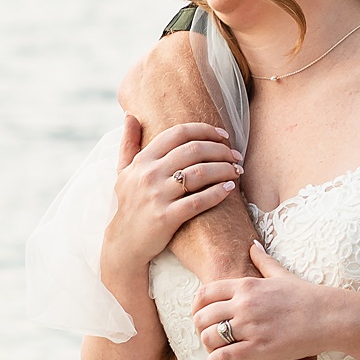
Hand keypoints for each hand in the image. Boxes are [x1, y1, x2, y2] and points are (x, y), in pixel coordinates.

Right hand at [100, 117, 241, 278]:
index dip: (204, 130)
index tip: (223, 135)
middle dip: (220, 150)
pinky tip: (229, 189)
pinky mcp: (167, 218)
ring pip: (199, 173)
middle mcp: (148, 175)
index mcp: (142, 161)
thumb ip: (128, 144)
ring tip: (237, 170)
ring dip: (224, 169)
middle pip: (193, 150)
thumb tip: (130, 116)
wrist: (124, 244)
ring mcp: (157, 196)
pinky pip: (198, 201)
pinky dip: (217, 193)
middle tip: (236, 155)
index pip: (178, 134)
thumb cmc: (128, 205)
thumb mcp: (122, 172)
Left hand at [192, 244, 338, 359]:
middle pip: (202, 317)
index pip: (204, 293)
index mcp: (246, 286)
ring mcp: (250, 327)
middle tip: (208, 336)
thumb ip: (263, 260)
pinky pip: (224, 357)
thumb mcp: (281, 275)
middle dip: (200, 328)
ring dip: (209, 346)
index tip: (202, 316)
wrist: (329, 317)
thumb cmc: (307, 296)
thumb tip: (252, 244)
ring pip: (209, 338)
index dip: (197, 307)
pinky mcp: (258, 348)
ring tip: (217, 351)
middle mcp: (244, 304)